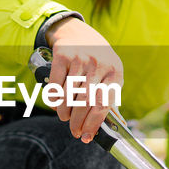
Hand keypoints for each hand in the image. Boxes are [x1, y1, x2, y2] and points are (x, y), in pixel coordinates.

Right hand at [44, 17, 123, 142]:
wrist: (78, 31)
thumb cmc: (97, 60)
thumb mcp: (109, 73)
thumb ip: (109, 96)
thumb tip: (109, 127)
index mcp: (115, 72)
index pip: (103, 103)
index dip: (93, 123)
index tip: (86, 136)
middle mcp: (99, 64)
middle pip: (85, 101)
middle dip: (78, 121)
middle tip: (74, 131)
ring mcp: (80, 58)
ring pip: (69, 94)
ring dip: (64, 112)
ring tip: (64, 118)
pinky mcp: (63, 55)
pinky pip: (55, 84)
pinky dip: (53, 99)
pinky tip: (55, 105)